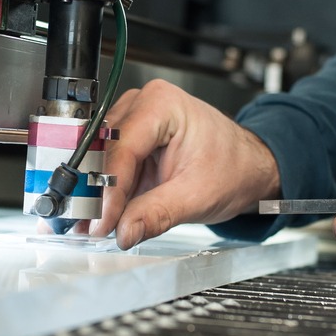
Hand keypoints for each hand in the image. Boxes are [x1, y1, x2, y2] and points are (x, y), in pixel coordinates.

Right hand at [89, 79, 280, 249]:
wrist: (248, 166)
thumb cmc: (233, 167)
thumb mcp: (197, 196)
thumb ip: (157, 213)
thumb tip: (124, 231)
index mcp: (162, 104)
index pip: (123, 147)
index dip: (109, 188)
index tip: (102, 222)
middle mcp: (143, 104)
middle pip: (104, 150)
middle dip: (95, 192)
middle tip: (86, 226)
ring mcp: (134, 120)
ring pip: (100, 158)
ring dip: (95, 194)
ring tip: (89, 226)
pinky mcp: (132, 140)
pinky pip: (109, 165)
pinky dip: (105, 193)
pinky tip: (99, 216)